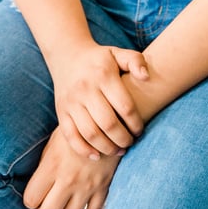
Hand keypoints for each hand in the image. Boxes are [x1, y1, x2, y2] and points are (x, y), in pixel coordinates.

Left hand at [23, 125, 121, 208]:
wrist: (108, 121)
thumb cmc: (79, 127)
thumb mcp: (55, 139)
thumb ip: (45, 163)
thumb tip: (35, 184)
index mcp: (53, 164)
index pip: (31, 198)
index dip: (29, 200)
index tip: (32, 197)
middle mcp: (69, 179)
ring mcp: (87, 186)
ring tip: (60, 206)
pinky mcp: (103, 188)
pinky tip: (78, 207)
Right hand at [49, 42, 148, 158]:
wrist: (67, 55)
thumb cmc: (99, 59)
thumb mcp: (118, 53)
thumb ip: (135, 61)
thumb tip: (146, 77)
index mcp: (103, 75)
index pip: (125, 106)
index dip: (136, 123)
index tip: (140, 130)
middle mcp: (86, 89)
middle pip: (109, 124)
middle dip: (123, 139)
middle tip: (130, 142)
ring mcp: (71, 102)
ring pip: (90, 133)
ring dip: (107, 148)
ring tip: (118, 150)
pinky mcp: (61, 112)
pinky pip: (71, 137)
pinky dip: (84, 150)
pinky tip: (97, 155)